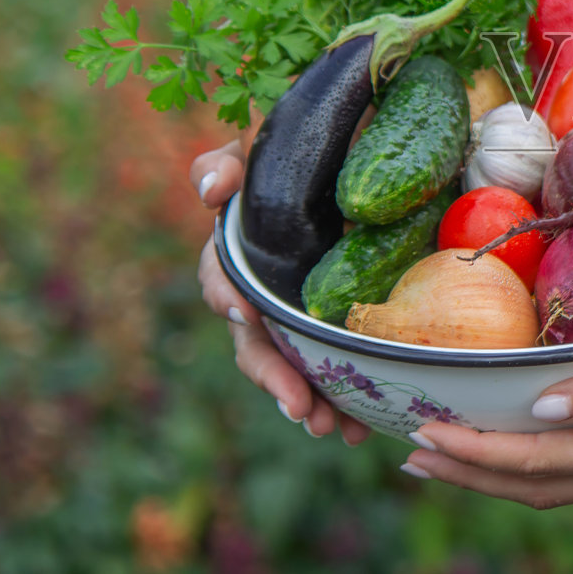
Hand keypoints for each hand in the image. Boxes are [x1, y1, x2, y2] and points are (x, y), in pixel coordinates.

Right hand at [191, 140, 370, 445]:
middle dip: (274, 377)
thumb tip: (212, 192)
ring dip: (309, 401)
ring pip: (292, 366)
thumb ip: (227, 162)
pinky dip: (343, 401)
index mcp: (240, 251)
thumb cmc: (302, 149)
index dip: (226, 298)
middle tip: (299, 406)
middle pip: (255, 343)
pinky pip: (334, 368)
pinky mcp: (336, 324)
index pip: (220, 279)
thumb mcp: (261, 147)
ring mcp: (299, 313)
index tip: (243, 315)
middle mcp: (264, 290)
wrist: (359, 144)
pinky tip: (360, 427)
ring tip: (332, 430)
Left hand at [402, 301, 572, 508]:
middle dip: (471, 470)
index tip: (425, 432)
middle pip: (536, 484)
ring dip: (497, 476)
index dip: (477, 449)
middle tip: (413, 453)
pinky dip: (539, 470)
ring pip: (557, 486)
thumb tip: (542, 407)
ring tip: (450, 459)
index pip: (536, 457)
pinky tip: (520, 450)